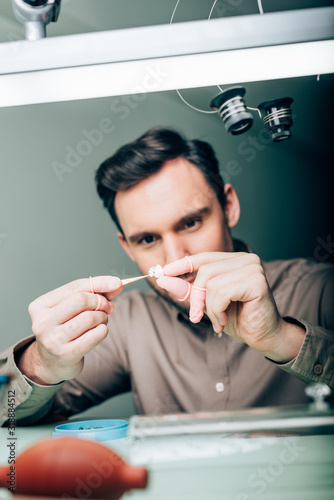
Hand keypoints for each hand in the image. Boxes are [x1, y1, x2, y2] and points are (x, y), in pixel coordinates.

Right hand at [20, 276, 121, 384]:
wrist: (52, 364)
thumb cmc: (65, 330)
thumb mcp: (72, 310)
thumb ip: (93, 294)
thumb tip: (116, 284)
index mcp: (40, 306)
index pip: (74, 287)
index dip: (99, 283)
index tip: (116, 283)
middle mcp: (42, 322)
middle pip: (81, 300)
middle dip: (100, 301)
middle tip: (107, 307)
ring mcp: (52, 339)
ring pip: (89, 317)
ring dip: (103, 316)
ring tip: (102, 320)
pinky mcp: (66, 354)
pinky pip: (94, 335)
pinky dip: (103, 330)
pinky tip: (100, 331)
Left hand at [161, 253, 304, 361]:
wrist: (263, 337)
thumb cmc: (238, 318)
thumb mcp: (207, 302)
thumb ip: (188, 290)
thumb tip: (164, 279)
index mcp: (235, 260)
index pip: (203, 258)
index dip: (182, 265)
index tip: (162, 273)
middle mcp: (246, 259)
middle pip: (205, 271)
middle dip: (196, 296)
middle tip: (196, 315)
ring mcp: (253, 268)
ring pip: (212, 284)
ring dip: (209, 308)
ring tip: (218, 320)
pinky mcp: (257, 282)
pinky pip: (222, 294)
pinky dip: (218, 311)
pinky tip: (225, 321)